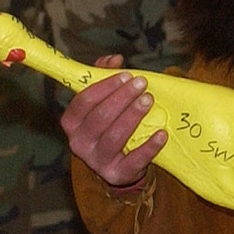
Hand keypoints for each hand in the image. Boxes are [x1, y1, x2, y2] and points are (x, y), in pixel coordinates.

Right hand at [61, 56, 164, 190]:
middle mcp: (78, 143)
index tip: (126, 74)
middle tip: (141, 84)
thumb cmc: (108, 126)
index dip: (105, 86)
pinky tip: (162, 133)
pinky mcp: (116, 174)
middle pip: (100, 117)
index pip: (84, 101)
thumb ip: (104, 77)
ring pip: (114, 137)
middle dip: (122, 98)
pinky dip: (149, 147)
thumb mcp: (102, 102)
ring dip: (132, 116)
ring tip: (148, 100)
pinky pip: (134, 160)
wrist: (116, 165)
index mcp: (71, 122)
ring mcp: (96, 161)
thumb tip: (114, 59)